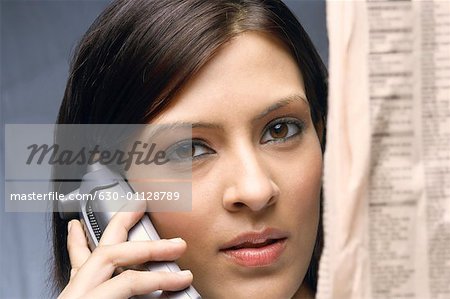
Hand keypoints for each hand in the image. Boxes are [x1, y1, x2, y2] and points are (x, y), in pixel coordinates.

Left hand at [58, 206, 191, 298]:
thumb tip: (170, 296)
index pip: (130, 280)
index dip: (160, 277)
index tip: (182, 278)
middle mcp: (77, 292)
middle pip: (110, 254)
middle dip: (142, 241)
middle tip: (167, 235)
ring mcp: (71, 293)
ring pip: (86, 252)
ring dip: (105, 230)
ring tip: (121, 212)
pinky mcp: (70, 296)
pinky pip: (75, 265)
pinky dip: (79, 244)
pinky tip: (77, 232)